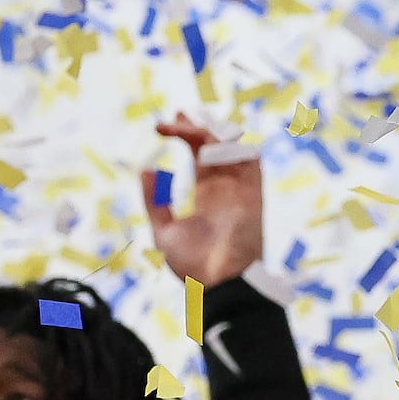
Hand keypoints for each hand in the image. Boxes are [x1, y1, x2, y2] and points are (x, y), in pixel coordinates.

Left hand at [145, 113, 266, 284]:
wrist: (219, 284)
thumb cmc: (193, 266)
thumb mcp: (164, 230)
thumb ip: (155, 200)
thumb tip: (146, 168)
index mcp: (206, 195)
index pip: (198, 154)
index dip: (183, 135)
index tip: (160, 128)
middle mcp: (225, 187)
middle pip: (215, 144)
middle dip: (198, 124)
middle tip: (177, 115)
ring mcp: (240, 189)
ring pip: (232, 145)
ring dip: (214, 130)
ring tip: (190, 124)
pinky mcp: (252, 194)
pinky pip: (250, 160)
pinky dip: (234, 144)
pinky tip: (209, 140)